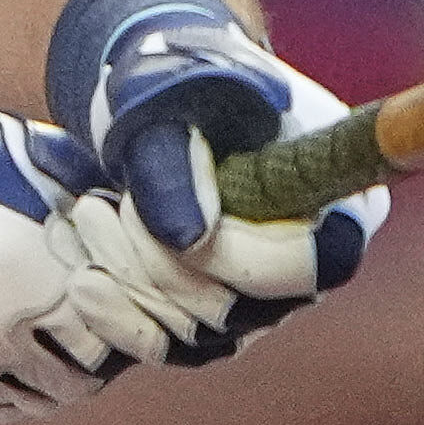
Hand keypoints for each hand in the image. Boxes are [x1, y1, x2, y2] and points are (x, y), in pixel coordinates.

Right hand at [0, 71, 226, 417]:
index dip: (137, 315)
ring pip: (42, 395)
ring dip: (54, 373)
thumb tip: (140, 222)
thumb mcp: (22, 156)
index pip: (124, 322)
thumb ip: (84, 196)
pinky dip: (7, 388)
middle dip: (97, 348)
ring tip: (49, 339)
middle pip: (87, 369)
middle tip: (93, 322)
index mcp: (41, 268)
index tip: (139, 303)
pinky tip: (6, 355)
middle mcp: (7, 327)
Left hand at [48, 0, 386, 347]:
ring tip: (86, 218)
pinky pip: (171, 345)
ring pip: (200, 332)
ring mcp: (265, 298)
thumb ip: (176, 158)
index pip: (313, 261)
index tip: (162, 217)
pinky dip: (118, 318)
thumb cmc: (172, 79)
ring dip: (129, 283)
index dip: (240, 257)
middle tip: (99, 206)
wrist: (149, 97)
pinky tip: (82, 283)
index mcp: (341, 194)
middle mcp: (316, 260)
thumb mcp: (166, 97)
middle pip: (247, 306)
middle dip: (158, 263)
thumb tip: (187, 238)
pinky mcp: (215, 320)